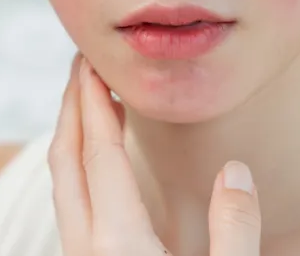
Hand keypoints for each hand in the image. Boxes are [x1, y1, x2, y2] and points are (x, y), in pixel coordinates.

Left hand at [49, 56, 261, 255]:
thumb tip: (236, 172)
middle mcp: (85, 251)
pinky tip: (103, 167)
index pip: (100, 155)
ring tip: (90, 104)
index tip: (92, 63)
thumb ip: (235, 229)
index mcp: (119, 244)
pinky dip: (79, 171)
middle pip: (65, 163)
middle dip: (71, 108)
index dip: (94, 103)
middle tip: (82, 67)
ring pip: (63, 188)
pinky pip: (71, 208)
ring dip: (73, 139)